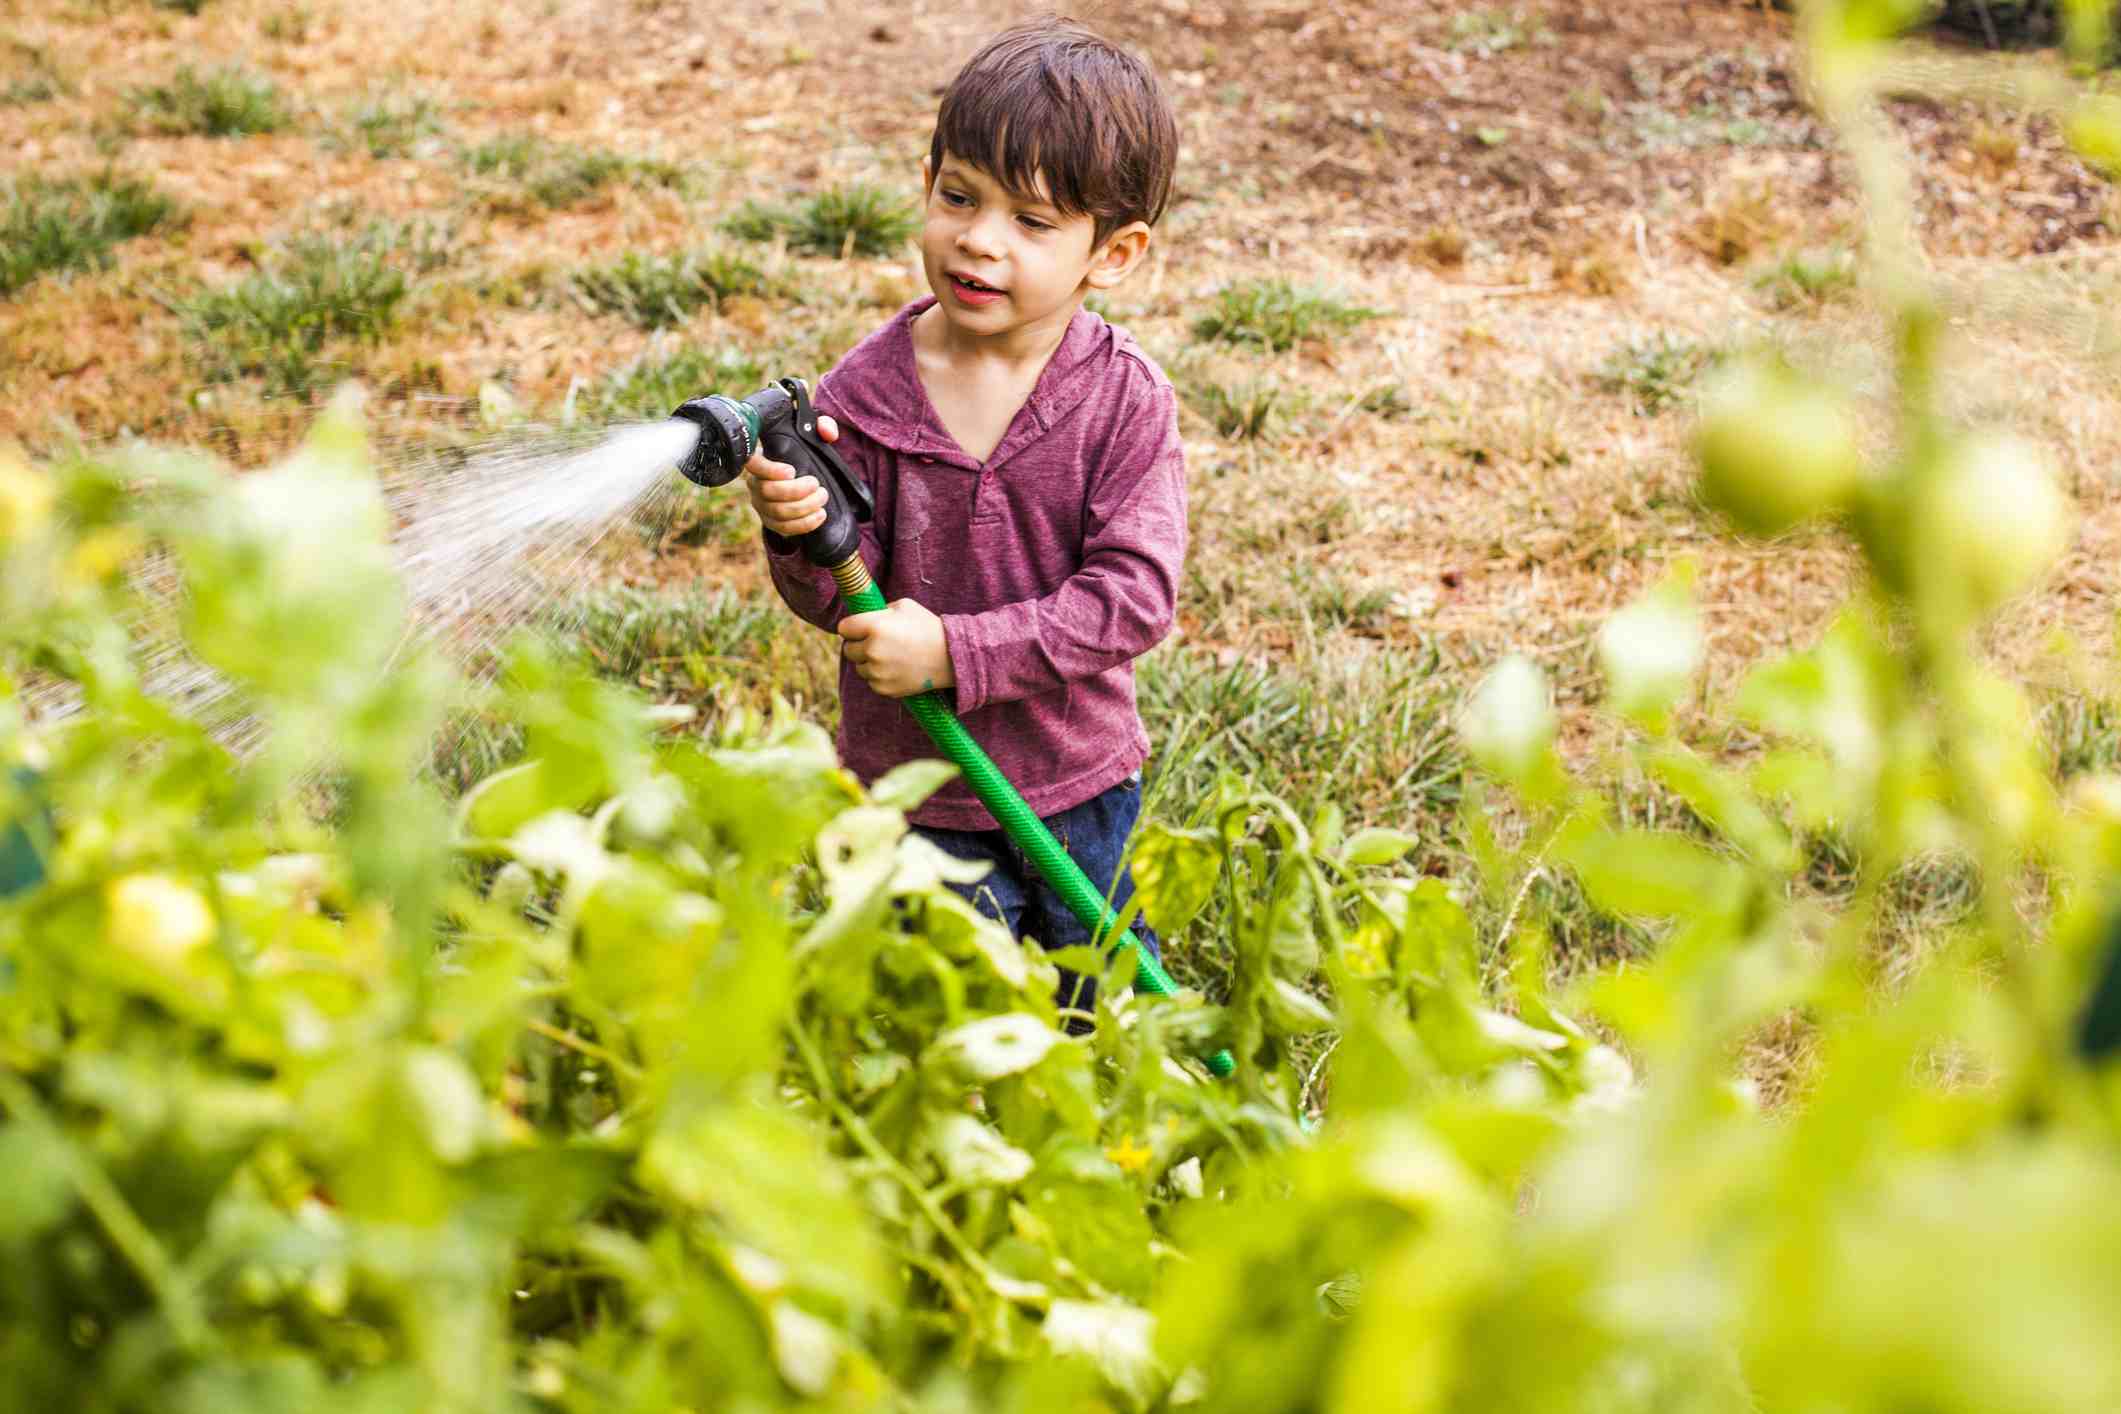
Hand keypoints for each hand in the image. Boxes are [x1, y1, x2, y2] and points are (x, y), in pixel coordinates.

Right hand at [744, 414, 838, 538]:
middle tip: (817, 485)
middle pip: (768, 492)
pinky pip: (783, 529)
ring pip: (777, 512)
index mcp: (761, 461)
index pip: (753, 464)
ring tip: (822, 497)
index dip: (769, 470)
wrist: (805, 481)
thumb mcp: (814, 435)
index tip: (792, 471)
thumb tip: (827, 432)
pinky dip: (804, 524)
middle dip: (796, 491)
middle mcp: (756, 484)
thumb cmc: (804, 454)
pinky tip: (820, 515)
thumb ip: (823, 426)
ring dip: (804, 507)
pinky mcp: (772, 522)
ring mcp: (762, 505)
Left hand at [838, 598, 954, 698]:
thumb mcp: (904, 607)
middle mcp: (872, 650)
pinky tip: (897, 668)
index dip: (852, 627)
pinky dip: (879, 676)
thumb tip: (864, 616)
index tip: (860, 628)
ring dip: (869, 662)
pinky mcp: (884, 688)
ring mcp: (877, 672)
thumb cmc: (927, 627)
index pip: (844, 628)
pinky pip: (871, 682)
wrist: (950, 656)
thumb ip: (879, 611)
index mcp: (874, 626)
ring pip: (859, 668)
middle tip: (876, 643)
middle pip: (848, 650)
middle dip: (859, 645)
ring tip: (891, 656)